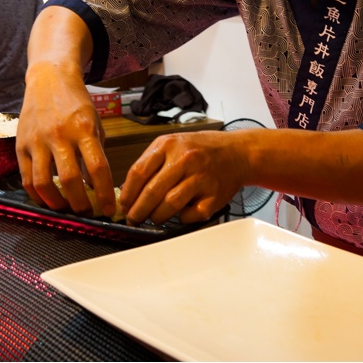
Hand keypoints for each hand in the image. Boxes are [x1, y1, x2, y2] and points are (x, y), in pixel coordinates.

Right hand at [15, 61, 116, 217]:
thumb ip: (95, 153)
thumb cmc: (76, 103)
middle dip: (80, 204)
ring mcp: (38, 140)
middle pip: (70, 180)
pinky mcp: (21, 144)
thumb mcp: (94, 123)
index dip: (104, 194)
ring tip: (65, 209)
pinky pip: (26, 177)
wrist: (49, 79)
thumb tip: (95, 187)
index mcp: (83, 129)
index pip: (97, 168)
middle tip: (86, 213)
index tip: (109, 210)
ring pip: (44, 183)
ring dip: (56, 203)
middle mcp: (60, 135)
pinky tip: (46, 200)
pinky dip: (36, 195)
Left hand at [119, 130, 248, 225]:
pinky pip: (190, 215)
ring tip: (154, 217)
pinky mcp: (213, 196)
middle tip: (134, 218)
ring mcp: (201, 178)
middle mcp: (185, 159)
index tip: (124, 205)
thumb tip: (128, 191)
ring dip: (157, 216)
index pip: (138, 172)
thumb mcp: (173, 144)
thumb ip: (151, 163)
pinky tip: (180, 213)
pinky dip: (181, 219)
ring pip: (169, 205)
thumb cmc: (202, 150)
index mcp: (169, 145)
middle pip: (152, 192)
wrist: (238, 152)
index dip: (128, 194)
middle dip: (138, 211)